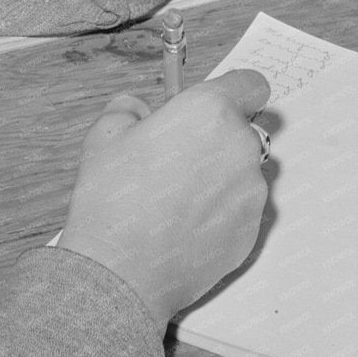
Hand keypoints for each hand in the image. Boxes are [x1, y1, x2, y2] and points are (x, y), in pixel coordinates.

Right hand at [57, 69, 271, 324]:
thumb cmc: (113, 200)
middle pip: (245, 130)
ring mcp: (251, 193)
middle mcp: (241, 147)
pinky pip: (242, 209)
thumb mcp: (105, 135)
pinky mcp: (252, 231)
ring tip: (177, 198)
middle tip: (177, 157)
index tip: (212, 105)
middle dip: (218, 138)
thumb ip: (129, 109)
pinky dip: (221, 211)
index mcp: (210, 112)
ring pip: (245, 171)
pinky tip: (184, 225)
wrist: (122, 271)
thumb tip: (139, 111)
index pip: (250, 84)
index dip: (232, 92)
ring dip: (222, 175)